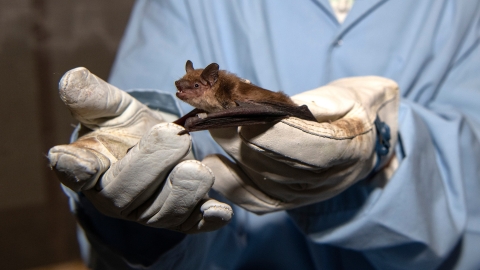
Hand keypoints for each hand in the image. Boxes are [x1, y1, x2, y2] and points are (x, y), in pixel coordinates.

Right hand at [48, 67, 231, 232]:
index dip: (74, 167)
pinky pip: (191, 224)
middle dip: (151, 163)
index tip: (74, 159)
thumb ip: (93, 96)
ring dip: (182, 191)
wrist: (157, 144)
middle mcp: (115, 197)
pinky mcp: (178, 218)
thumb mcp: (111, 107)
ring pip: (161, 212)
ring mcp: (147, 211)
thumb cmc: (126, 126)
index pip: (77, 170)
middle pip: (125, 193)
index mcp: (90, 167)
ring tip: (198, 169)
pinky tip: (220, 212)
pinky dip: (205, 220)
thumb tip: (72, 77)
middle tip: (176, 135)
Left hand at [203, 76, 398, 213]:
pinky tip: (213, 161)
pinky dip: (231, 183)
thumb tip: (271, 108)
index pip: (311, 147)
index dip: (276, 133)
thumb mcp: (349, 96)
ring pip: (262, 177)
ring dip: (231, 148)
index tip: (244, 112)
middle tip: (211, 108)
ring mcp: (307, 195)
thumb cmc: (353, 108)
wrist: (364, 138)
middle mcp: (329, 180)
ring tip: (208, 121)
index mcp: (353, 148)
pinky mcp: (290, 201)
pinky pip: (256, 200)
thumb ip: (317, 102)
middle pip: (278, 162)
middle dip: (241, 134)